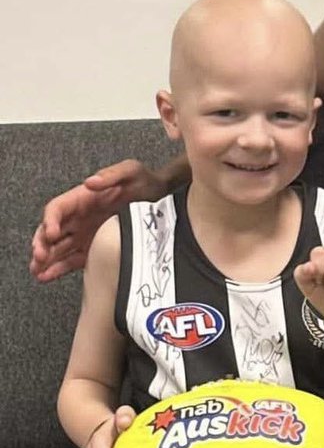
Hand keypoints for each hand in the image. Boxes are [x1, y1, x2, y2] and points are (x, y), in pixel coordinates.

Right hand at [30, 160, 166, 282]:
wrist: (162, 197)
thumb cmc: (144, 180)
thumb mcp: (130, 171)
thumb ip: (111, 176)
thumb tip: (90, 182)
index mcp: (82, 198)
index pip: (57, 208)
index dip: (50, 221)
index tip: (52, 234)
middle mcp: (79, 216)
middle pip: (51, 230)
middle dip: (42, 244)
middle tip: (39, 257)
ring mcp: (85, 233)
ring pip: (57, 247)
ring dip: (45, 259)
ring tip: (37, 272)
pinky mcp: (94, 247)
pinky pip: (72, 259)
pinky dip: (59, 268)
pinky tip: (47, 276)